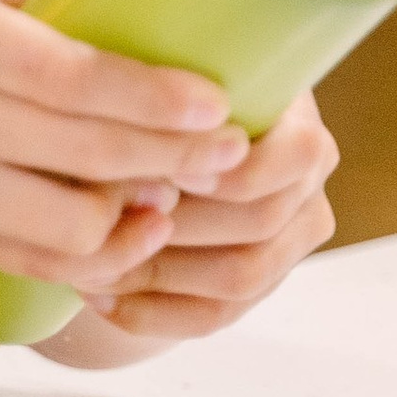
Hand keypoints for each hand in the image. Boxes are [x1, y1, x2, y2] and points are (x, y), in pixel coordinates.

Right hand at [0, 0, 249, 296]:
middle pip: (84, 149)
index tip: (213, 100)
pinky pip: (38, 260)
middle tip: (233, 151)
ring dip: (137, 213)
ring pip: (70, 223)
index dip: (147, 94)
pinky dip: (94, 253)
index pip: (63, 71)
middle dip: (173, 157)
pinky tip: (125, 230)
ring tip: (174, 190)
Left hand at [47, 91, 337, 352]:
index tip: (172, 173)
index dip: (235, 172)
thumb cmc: (155, 104)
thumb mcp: (159, 80)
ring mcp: (288, 242)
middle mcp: (307, 185)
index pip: (296, 157)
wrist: (161, 145)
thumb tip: (129, 122)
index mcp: (299, 123)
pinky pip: (213, 316)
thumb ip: (157, 95)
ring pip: (239, 279)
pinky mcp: (257, 288)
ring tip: (89, 262)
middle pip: (261, 222)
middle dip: (176, 227)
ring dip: (157, 273)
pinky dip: (151, 313)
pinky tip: (98, 296)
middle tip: (103, 223)